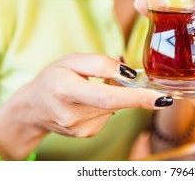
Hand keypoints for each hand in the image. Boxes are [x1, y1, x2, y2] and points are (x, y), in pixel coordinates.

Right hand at [0, 54, 172, 159]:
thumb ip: (100, 63)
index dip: (137, 98)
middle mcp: (73, 115)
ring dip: (114, 95)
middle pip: (115, 103)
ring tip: (91, 89)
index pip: (107, 98)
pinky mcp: (87, 135)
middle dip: (130, 91)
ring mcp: (81, 129)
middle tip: (126, 80)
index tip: (162, 98)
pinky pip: (109, 115)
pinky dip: (107, 105)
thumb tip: (128, 74)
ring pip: (114, 108)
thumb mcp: (71, 60)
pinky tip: (90, 101)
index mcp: (66, 91)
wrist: (32, 108)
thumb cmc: (52, 79)